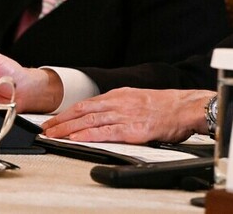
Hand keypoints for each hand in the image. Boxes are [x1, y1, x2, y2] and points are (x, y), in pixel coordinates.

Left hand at [41, 87, 213, 143]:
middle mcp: (119, 102)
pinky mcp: (132, 129)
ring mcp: (125, 115)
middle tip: (46, 128)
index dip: (69, 112)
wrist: (186, 107)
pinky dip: (87, 135)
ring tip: (53, 135)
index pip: (88, 103)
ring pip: (90, 121)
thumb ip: (122, 105)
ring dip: (68, 128)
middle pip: (84, 111)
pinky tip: (75, 138)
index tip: (55, 119)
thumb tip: (107, 114)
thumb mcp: (140, 98)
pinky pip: (105, 132)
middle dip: (62, 120)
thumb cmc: (167, 106)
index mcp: (121, 94)